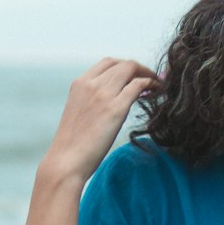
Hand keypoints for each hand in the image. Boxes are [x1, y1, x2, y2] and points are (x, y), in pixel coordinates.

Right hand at [42, 57, 158, 185]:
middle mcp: (91, 84)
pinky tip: (156, 90)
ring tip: (157, 84)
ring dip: (148, 74)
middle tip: (151, 79)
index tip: (135, 76)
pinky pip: (139, 86)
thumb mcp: (79, 112)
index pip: (108, 63)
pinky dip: (151, 84)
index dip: (125, 66)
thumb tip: (113, 100)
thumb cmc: (72, 144)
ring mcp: (103, 94)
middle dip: (140, 69)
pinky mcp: (115, 108)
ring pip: (132, 69)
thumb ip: (93, 100)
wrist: (66, 161)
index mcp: (80, 84)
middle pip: (122, 64)